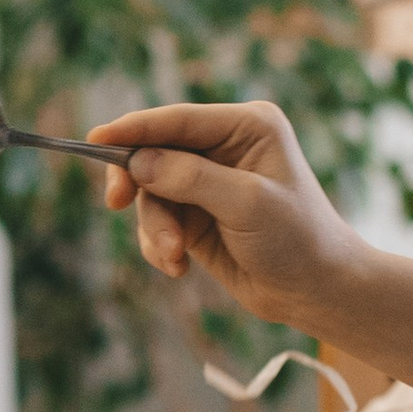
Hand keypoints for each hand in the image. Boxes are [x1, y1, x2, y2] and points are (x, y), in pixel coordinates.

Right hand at [90, 100, 348, 323]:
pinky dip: (159, 244)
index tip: (96, 138)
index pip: (178, 120)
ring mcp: (209, 182)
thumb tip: (138, 161)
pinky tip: (177, 266)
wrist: (316, 291)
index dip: (134, 128)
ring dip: (156, 227)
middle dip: (138, 183)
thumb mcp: (246, 203)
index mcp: (248, 126)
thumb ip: (191, 178)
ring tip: (174, 256)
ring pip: (152, 193)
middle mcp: (225, 147)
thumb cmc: (297, 239)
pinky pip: (157, 221)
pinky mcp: (198, 215)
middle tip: (116, 202)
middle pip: (155, 152)